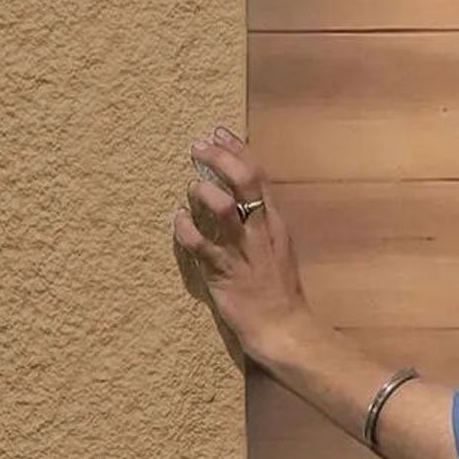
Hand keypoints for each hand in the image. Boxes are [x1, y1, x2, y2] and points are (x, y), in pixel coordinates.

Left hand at [172, 126, 310, 363]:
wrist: (283, 327)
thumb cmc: (275, 287)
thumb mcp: (272, 245)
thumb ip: (257, 218)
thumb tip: (234, 192)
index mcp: (273, 221)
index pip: (258, 175)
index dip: (238, 150)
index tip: (218, 131)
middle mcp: (260, 231)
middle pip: (245, 182)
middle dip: (221, 158)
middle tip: (197, 146)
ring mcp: (243, 251)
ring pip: (225, 209)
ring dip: (204, 192)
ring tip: (191, 187)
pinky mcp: (224, 273)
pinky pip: (201, 245)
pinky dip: (185, 228)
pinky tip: (176, 220)